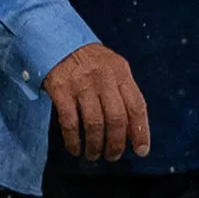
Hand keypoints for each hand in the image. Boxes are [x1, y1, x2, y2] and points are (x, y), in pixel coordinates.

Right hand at [44, 42, 149, 161]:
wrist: (58, 41)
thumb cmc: (90, 60)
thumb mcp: (112, 68)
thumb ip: (123, 94)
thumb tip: (132, 132)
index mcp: (121, 72)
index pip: (137, 105)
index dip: (140, 132)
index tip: (141, 151)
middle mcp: (103, 77)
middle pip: (116, 118)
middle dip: (116, 143)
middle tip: (113, 156)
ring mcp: (81, 83)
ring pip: (94, 124)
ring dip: (95, 145)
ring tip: (94, 155)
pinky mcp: (61, 90)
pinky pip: (70, 123)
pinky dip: (74, 141)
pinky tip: (75, 149)